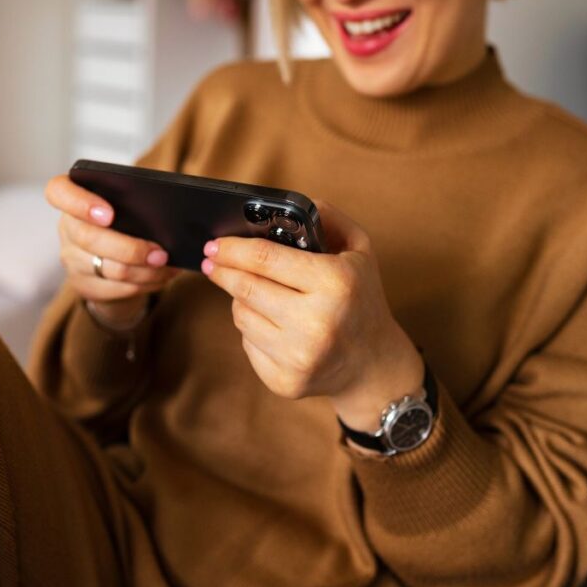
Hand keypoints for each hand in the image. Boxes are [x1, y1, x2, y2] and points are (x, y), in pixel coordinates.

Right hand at [45, 175, 178, 326]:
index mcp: (72, 197)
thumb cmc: (125, 218)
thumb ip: (138, 200)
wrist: (114, 255)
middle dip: (130, 249)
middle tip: (161, 254)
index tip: (109, 214)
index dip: (80, 203)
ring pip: (109, 269)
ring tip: (168, 265)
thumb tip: (171, 212)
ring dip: (146, 270)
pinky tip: (162, 276)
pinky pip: (117, 289)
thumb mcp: (126, 203)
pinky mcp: (83, 285)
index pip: (58, 192)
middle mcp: (67, 227)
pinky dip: (145, 283)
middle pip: (89, 239)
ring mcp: (71, 259)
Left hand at [201, 200, 423, 431]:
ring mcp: (300, 356)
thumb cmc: (361, 299)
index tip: (214, 244)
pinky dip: (251, 330)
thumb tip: (290, 206)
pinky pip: (247, 344)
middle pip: (246, 288)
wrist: (374, 364)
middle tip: (212, 262)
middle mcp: (318, 323)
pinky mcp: (286, 381)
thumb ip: (328, 219)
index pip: (265, 259)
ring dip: (240, 301)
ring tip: (256, 295)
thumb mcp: (359, 251)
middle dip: (223, 271)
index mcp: (336, 283)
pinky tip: (271, 325)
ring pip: (241, 316)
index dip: (232, 249)